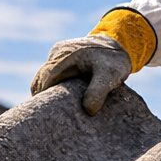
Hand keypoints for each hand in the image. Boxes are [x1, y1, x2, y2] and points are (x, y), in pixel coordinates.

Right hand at [29, 7, 156, 114]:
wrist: (119, 43)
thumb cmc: (114, 61)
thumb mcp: (109, 76)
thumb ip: (98, 91)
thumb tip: (88, 110)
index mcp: (65, 56)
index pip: (46, 80)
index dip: (44, 98)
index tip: (49, 114)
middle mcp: (58, 53)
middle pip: (40, 79)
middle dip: (43, 97)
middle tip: (51, 116)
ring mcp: (58, 54)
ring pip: (43, 77)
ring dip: (47, 92)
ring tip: (55, 110)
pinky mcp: (61, 57)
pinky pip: (50, 73)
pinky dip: (53, 86)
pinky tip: (60, 99)